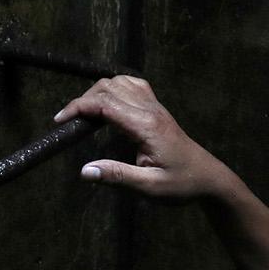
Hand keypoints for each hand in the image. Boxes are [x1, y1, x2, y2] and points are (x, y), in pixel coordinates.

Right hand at [54, 76, 237, 202]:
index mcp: (146, 126)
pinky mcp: (156, 109)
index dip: (78, 107)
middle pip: (109, 88)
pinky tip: (106, 105)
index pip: (105, 104)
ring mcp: (155, 107)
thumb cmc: (181, 184)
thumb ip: (117, 176)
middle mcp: (150, 110)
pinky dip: (113, 89)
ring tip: (84, 115)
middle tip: (69, 122)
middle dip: (83, 100)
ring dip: (97, 92)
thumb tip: (85, 171)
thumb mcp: (149, 187)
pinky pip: (132, 86)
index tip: (60, 120)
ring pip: (119, 82)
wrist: (208, 178)